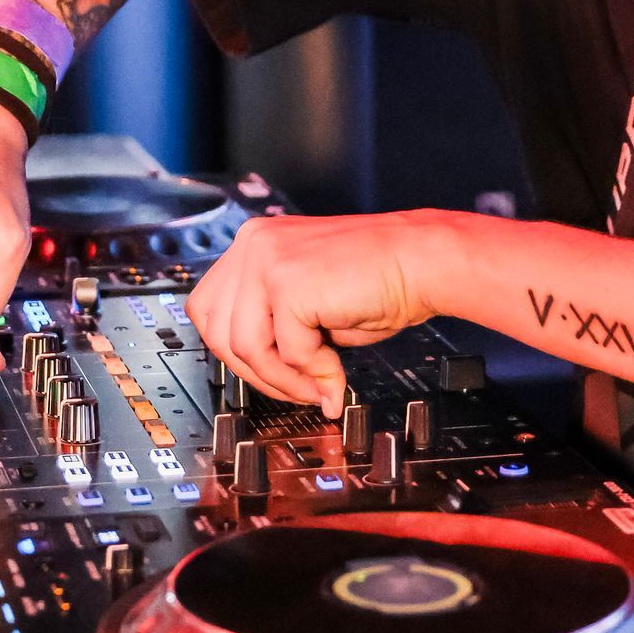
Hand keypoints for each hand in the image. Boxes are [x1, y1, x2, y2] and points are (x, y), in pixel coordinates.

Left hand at [187, 210, 455, 414]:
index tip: (269, 373)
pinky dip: (311, 372)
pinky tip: (335, 373)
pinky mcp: (288, 281)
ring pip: (242, 346)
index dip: (236, 351)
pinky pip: (283, 350)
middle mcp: (253, 244)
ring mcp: (266, 258)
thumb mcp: (310, 302)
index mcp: (255, 243)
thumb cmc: (380, 279)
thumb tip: (256, 370)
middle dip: (255, 373)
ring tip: (317, 386)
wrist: (424, 261)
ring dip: (282, 379)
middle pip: (216, 330)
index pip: (209, 308)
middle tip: (295, 389)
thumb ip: (274, 324)